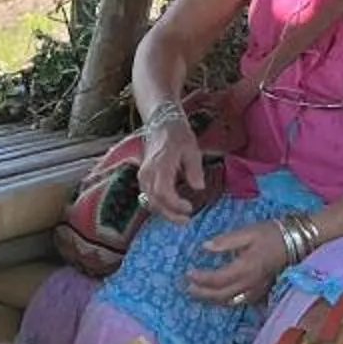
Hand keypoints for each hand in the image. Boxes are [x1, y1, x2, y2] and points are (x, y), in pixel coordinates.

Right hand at [138, 106, 208, 220]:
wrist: (162, 123)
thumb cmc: (179, 135)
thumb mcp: (192, 149)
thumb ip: (194, 170)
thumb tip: (199, 187)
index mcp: (160, 165)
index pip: (164, 192)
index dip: (175, 205)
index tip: (189, 208)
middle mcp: (148, 173)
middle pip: (155, 201)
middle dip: (170, 214)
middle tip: (186, 220)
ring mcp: (143, 176)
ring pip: (150, 201)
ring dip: (164, 212)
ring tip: (180, 217)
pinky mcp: (143, 177)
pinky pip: (148, 196)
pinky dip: (160, 205)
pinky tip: (172, 208)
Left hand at [185, 221, 290, 310]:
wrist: (297, 241)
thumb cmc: (271, 233)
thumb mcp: (248, 231)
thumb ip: (226, 241)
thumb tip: (204, 247)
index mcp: (245, 267)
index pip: (217, 279)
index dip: (201, 279)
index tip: (188, 273)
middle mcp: (250, 282)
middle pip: (221, 295)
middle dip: (202, 293)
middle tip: (187, 288)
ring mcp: (256, 289)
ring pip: (230, 301)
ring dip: (212, 300)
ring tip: (198, 294)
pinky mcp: (261, 291)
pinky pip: (240, 301)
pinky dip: (226, 301)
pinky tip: (218, 297)